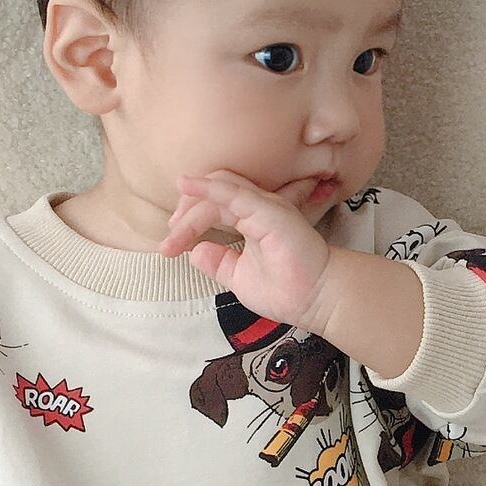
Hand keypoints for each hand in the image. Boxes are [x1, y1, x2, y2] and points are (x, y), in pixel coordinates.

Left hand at [156, 169, 339, 332]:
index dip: (188, 221)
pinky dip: (207, 188)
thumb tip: (195, 251)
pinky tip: (186, 185)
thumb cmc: (288, 290)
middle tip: (170, 239)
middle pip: (213, 192)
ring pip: (219, 189)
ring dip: (191, 206)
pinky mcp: (268, 210)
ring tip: (174, 228)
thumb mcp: (240, 276)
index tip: (169, 247)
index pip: (214, 205)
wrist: (317, 301)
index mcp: (252, 218)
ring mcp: (264, 206)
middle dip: (186, 211)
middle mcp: (258, 207)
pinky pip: (233, 193)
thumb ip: (219, 261)